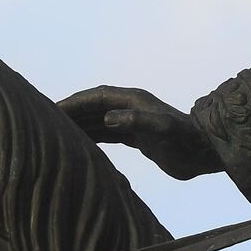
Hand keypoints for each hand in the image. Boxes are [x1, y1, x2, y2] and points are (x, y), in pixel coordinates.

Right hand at [56, 86, 221, 180]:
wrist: (205, 154)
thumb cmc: (186, 141)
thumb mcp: (163, 130)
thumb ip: (138, 123)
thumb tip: (108, 119)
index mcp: (134, 101)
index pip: (97, 97)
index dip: (75, 101)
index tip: (52, 108)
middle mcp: (132, 108)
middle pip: (95, 106)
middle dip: (72, 112)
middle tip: (44, 121)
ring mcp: (135, 122)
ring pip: (100, 120)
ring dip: (80, 124)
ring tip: (55, 133)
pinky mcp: (139, 137)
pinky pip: (109, 133)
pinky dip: (92, 136)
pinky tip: (79, 145)